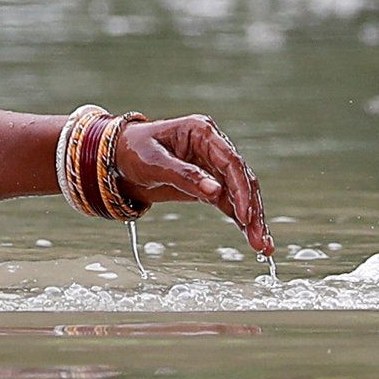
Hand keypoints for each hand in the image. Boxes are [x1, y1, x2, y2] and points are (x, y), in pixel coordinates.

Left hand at [112, 115, 269, 256]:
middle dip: (252, 210)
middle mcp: (212, 146)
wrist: (116, 158)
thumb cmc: (132, 151)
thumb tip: (216, 192)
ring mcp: (212, 165)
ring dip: (251, 220)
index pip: (231, 161)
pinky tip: (252, 238)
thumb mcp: (153, 163)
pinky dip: (240, 220)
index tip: (246, 215)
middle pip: (242, 179)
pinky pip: (229, 202)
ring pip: (240, 194)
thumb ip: (184, 176)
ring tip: (263, 246)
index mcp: (202, 131)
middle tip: (260, 238)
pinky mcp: (209, 183)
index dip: (241, 189)